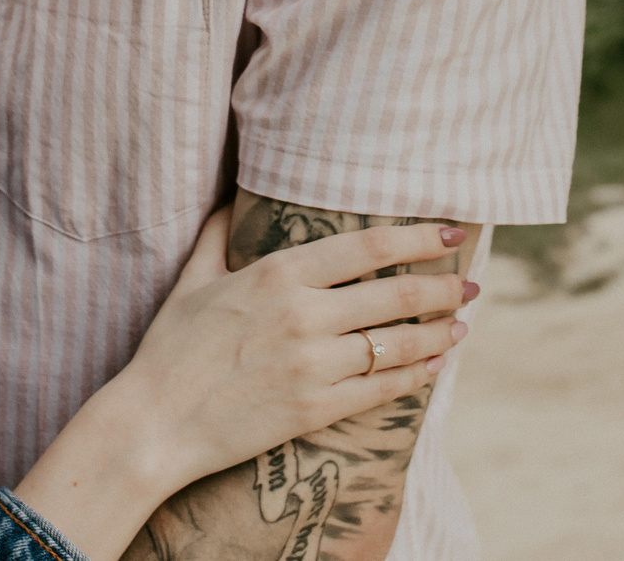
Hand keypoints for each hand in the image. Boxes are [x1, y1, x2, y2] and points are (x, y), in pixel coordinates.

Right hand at [10, 210, 470, 557]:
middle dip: (442, 287)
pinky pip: (381, 390)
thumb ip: (218, 235)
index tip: (448, 231)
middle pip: (395, 294)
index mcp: (278, 275)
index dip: (416, 237)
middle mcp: (304, 316)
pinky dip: (416, 377)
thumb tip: (231, 198)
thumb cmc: (170, 350)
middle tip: (469, 282)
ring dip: (438, 333)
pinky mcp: (314, 410)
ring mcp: (313, 366)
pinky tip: (434, 367)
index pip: (368, 247)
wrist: (153, 424)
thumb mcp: (193, 280)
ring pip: (396, 343)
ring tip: (461, 325)